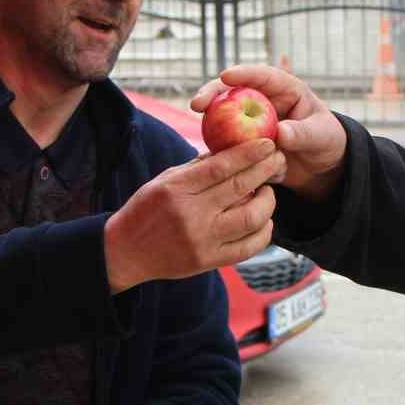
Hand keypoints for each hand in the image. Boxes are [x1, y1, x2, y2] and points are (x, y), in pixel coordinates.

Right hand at [103, 137, 284, 292]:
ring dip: (268, 202)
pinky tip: (264, 220)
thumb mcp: (164, 180)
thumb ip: (197, 167)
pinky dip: (264, 232)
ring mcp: (202, 240)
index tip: (268, 143)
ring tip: (268, 192)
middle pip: (241, 188)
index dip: (249, 153)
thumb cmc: (146, 210)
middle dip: (265, 170)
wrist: (126, 252)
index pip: (221, 166)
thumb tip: (232, 149)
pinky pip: (248, 247)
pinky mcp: (209, 261)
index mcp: (177, 189)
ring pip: (252, 218)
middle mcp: (192, 214)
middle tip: (278, 160)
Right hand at [191, 65, 345, 200]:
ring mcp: (249, 120)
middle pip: (232, 91)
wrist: (320, 165)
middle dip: (212, 94)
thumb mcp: (321, 136)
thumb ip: (303, 133)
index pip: (263, 76)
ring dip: (210, 123)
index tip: (226, 76)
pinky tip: (214, 159)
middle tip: (196, 104)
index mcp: (284, 89)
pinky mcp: (242, 141)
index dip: (243, 74)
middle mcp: (262, 101)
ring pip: (222, 116)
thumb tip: (281, 134)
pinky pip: (227, 142)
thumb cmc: (326, 140)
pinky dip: (219, 149)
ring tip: (203, 135)